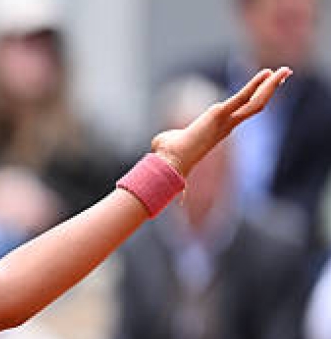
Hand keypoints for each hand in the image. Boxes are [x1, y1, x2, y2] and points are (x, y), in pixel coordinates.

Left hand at [150, 67, 290, 175]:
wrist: (169, 163)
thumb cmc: (166, 156)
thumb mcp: (170, 141)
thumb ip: (170, 137)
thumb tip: (158, 146)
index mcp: (219, 130)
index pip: (242, 112)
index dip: (254, 98)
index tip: (264, 87)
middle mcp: (227, 126)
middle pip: (256, 106)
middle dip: (270, 89)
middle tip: (284, 74)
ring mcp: (226, 121)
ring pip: (256, 102)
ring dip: (271, 86)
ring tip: (285, 71)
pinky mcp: (220, 115)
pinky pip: (243, 98)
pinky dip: (256, 85)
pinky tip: (268, 73)